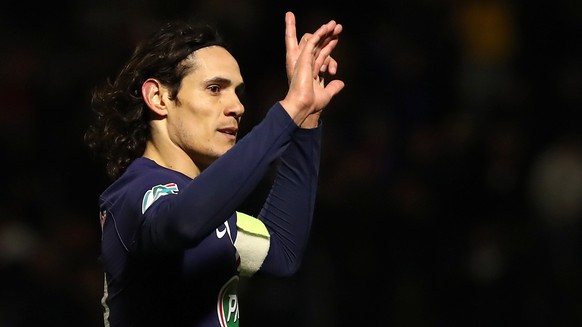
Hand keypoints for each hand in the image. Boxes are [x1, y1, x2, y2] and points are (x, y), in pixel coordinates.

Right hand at [279, 11, 344, 126]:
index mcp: (312, 72)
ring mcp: (305, 61)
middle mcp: (308, 65)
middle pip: (320, 46)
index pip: (322, 55)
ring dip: (325, 32)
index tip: (337, 38)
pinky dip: (318, 34)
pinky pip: (311, 43)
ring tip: (334, 23)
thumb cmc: (312, 103)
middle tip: (338, 26)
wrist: (304, 105)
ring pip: (316, 42)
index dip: (330, 46)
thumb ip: (333, 88)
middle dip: (329, 36)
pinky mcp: (303, 58)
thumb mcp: (327, 95)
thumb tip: (341, 84)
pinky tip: (326, 28)